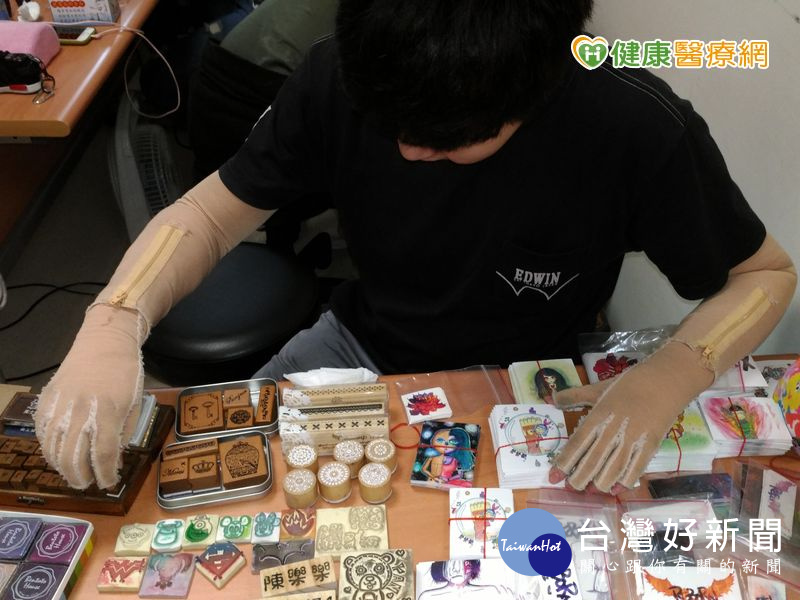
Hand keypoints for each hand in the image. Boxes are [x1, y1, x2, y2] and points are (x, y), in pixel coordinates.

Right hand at [35, 304, 144, 488]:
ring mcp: (60, 406)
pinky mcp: (47, 400)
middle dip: (80, 477)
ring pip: (53, 448)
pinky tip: (57, 455)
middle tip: (87, 484)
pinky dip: (48, 448)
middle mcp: (80, 412)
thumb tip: (113, 456)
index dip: (105, 474)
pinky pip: (42, 432)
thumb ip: (124, 430)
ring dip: (62, 467)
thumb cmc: (126, 371)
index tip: (108, 483)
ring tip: (72, 474)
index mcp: (108, 412)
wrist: (104, 341)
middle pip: (74, 457)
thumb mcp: (136, 402)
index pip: (104, 454)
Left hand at [548, 342, 711, 492]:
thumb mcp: (598, 388)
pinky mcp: (650, 446)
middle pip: (592, 461)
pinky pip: (635, 469)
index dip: (563, 462)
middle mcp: (613, 430)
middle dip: (579, 478)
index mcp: (598, 415)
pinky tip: (617, 488)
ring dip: (600, 483)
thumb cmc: (629, 384)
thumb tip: (552, 399)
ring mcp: (632, 439)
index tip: (553, 477)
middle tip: (572, 487)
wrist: (664, 381)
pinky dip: (625, 481)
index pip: (576, 444)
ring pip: (612, 469)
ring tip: (591, 490)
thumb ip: (574, 396)